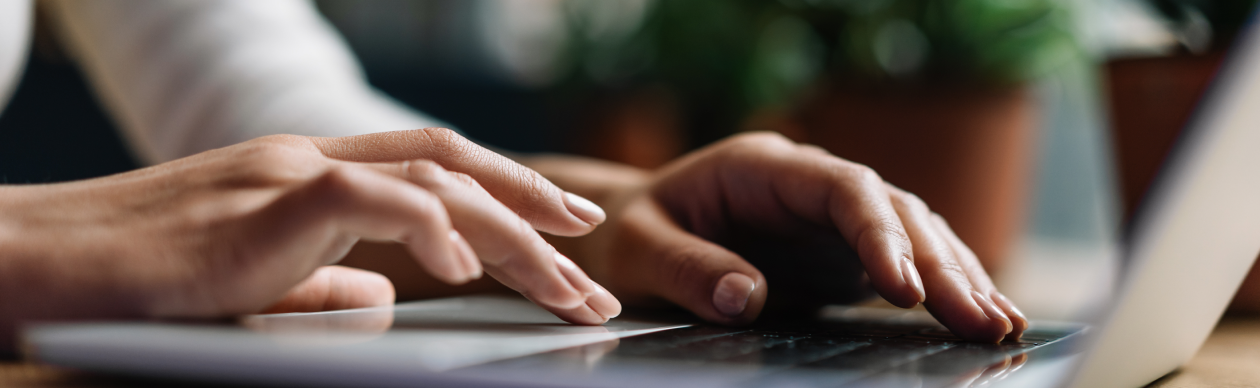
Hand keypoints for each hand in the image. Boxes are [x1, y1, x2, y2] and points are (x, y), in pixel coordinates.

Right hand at [0, 129, 619, 347]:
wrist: (35, 266)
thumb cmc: (134, 284)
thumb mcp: (250, 284)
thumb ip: (319, 284)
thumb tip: (383, 298)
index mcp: (313, 177)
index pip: (434, 169)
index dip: (508, 194)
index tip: (566, 232)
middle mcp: (312, 160)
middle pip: (454, 169)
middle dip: (536, 214)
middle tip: (595, 263)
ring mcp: (289, 172)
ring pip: (434, 180)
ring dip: (511, 234)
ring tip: (566, 285)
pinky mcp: (264, 199)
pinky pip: (371, 198)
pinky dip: (431, 228)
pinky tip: (469, 270)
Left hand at [537, 132, 1025, 341]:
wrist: (630, 232)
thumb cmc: (630, 235)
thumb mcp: (640, 250)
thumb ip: (687, 269)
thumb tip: (745, 298)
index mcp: (763, 167)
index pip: (842, 188)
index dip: (879, 233)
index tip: (903, 286)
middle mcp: (809, 184)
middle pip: (892, 209)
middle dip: (940, 263)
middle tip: (979, 318)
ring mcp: (830, 216)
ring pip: (912, 232)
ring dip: (957, 275)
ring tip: (999, 323)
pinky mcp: (840, 251)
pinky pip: (904, 262)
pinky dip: (942, 287)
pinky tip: (980, 315)